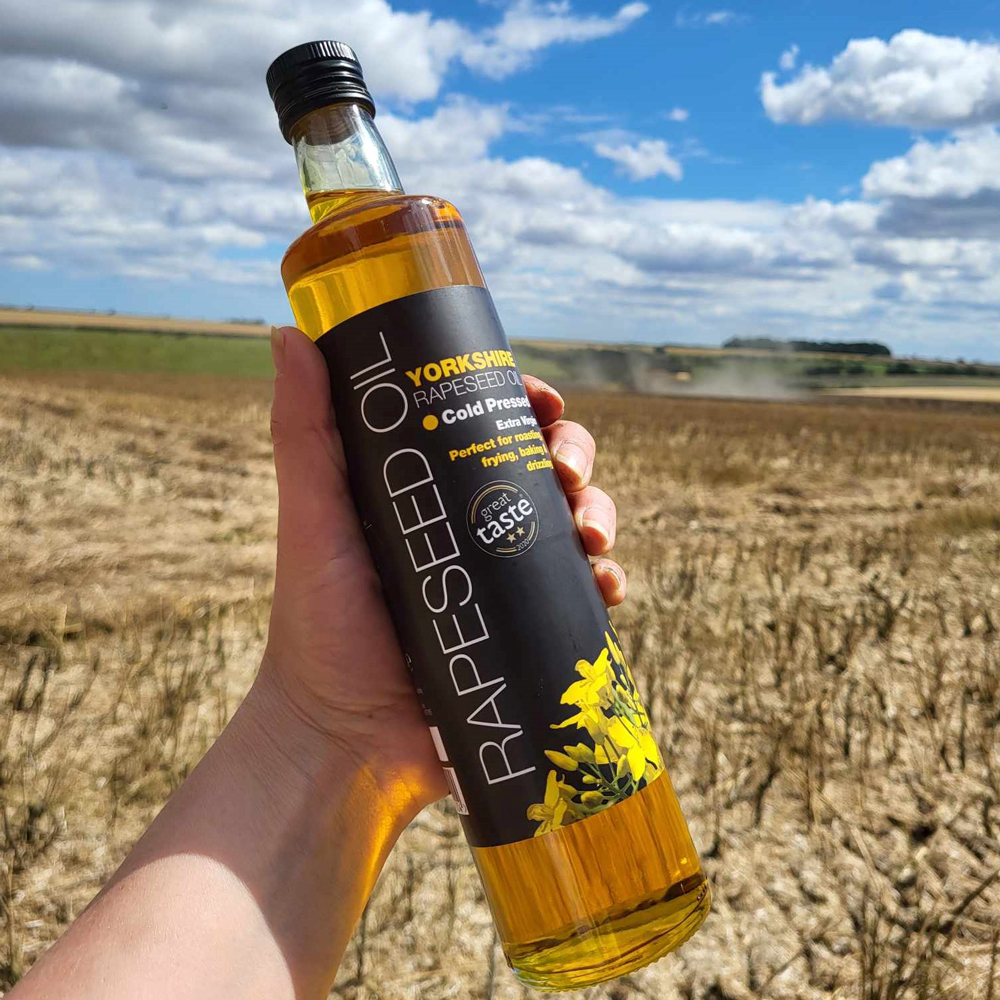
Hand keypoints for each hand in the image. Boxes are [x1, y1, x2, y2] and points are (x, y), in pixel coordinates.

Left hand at [261, 325, 626, 811]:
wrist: (344, 742)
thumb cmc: (318, 628)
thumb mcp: (312, 520)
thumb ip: (304, 433)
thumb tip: (289, 333)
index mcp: (428, 491)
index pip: (485, 426)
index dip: (522, 403)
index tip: (542, 399)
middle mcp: (470, 529)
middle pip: (541, 469)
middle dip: (572, 456)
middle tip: (567, 474)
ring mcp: (503, 582)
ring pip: (574, 525)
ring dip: (600, 513)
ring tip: (590, 532)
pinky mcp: (530, 633)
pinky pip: (584, 597)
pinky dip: (606, 582)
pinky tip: (605, 585)